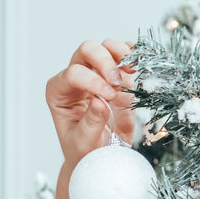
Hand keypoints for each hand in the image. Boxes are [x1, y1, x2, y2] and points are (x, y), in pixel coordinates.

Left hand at [45, 38, 137, 165]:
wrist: (98, 152)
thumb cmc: (84, 148)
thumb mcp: (83, 142)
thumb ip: (91, 123)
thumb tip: (100, 102)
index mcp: (59, 92)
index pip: (73, 74)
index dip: (92, 81)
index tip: (109, 97)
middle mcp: (75, 77)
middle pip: (86, 50)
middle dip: (104, 61)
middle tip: (117, 82)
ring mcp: (96, 72)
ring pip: (106, 46)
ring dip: (120, 54)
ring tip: (130, 72)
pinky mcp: (116, 74)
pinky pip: (124, 54)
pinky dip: (134, 55)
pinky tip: (140, 64)